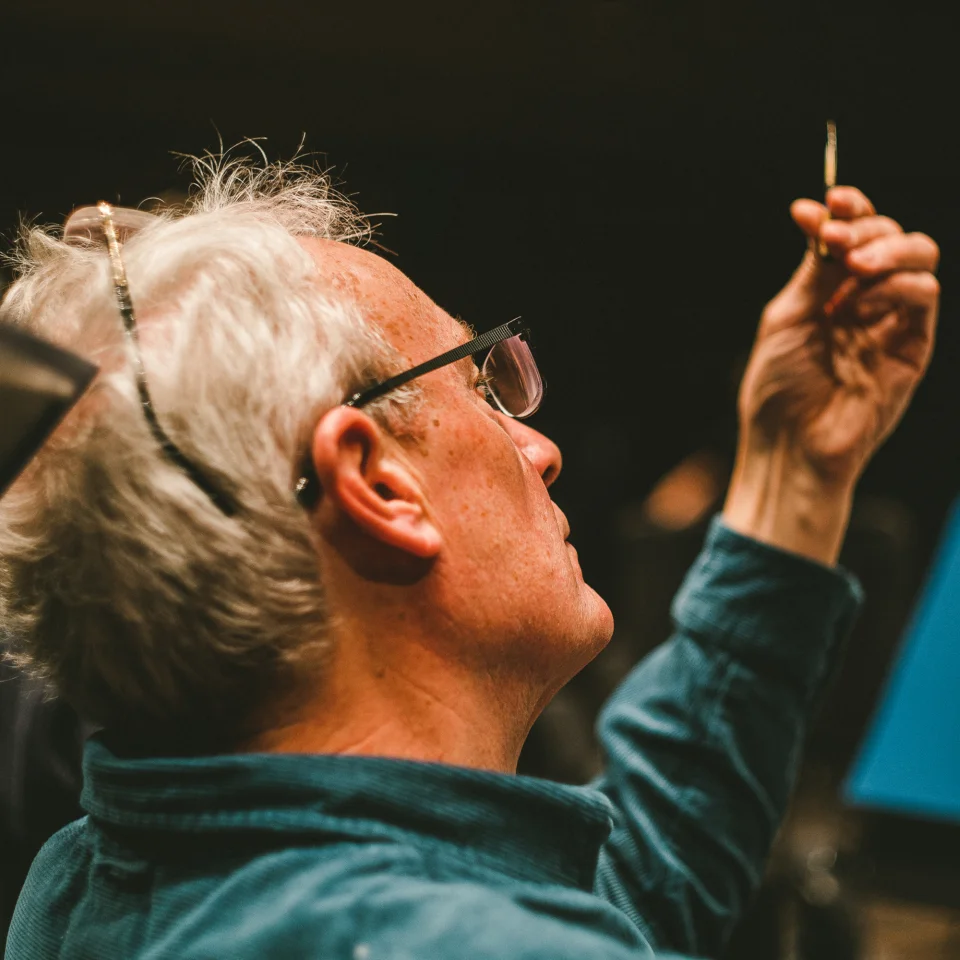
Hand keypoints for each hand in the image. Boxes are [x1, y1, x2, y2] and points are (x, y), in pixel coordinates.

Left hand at [724, 187, 939, 564]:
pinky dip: (893, 287)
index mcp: (831, 290)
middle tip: (836, 236)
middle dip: (865, 225)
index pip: (854, 234)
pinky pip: (923, 298)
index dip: (847, 208)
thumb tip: (820, 213)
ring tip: (853, 265)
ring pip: (920, 257)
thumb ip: (813, 270)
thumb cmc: (778, 388)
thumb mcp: (787, 317)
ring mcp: (892, 322)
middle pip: (890, 236)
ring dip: (887, 248)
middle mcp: (866, 300)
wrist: (786, 444)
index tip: (824, 201)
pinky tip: (856, 306)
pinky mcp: (913, 347)